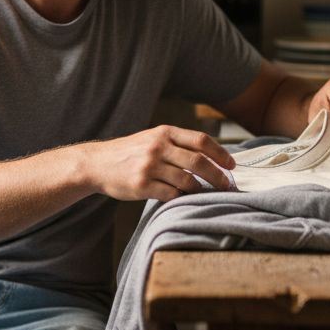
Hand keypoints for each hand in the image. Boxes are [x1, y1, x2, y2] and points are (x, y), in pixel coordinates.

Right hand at [81, 125, 235, 201]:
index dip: (220, 153)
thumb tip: (211, 155)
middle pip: (198, 162)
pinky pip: (171, 194)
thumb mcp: (152, 138)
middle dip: (217, 176)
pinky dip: (181, 197)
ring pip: (187, 181)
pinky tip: (182, 197)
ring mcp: (149, 167)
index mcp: (164, 132)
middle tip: (227, 184)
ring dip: (200, 189)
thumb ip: (177, 143)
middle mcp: (157, 147)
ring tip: (204, 193)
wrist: (97, 163)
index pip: (201, 140)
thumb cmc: (129, 152)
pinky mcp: (141, 186)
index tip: (231, 165)